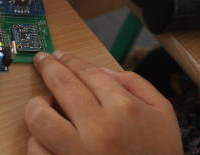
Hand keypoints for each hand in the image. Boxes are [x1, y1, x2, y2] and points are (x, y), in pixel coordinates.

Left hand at [25, 51, 181, 154]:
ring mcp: (78, 154)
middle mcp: (99, 130)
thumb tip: (99, 71)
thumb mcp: (162, 112)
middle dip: (48, 67)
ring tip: (42, 104)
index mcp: (124, 109)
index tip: (60, 55)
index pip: (87, 72)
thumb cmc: (159, 154)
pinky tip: (46, 136)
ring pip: (40, 118)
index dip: (70, 59)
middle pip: (61, 85)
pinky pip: (37, 151)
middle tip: (42, 61)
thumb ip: (134, 83)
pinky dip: (37, 141)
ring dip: (37, 106)